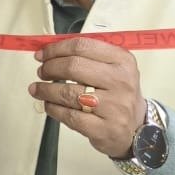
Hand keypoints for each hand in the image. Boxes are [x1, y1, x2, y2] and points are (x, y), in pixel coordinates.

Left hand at [29, 36, 145, 158]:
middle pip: (74, 67)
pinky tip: (48, 105)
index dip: (56, 49)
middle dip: (50, 68)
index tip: (42, 54)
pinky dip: (53, 108)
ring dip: (46, 89)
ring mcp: (114, 107)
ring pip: (68, 92)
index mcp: (122, 61)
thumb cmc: (118, 94)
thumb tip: (49, 51)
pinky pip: (69, 115)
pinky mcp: (104, 128)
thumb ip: (86, 57)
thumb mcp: (113, 69)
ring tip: (37, 89)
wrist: (136, 128)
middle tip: (41, 72)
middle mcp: (120, 82)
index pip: (82, 46)